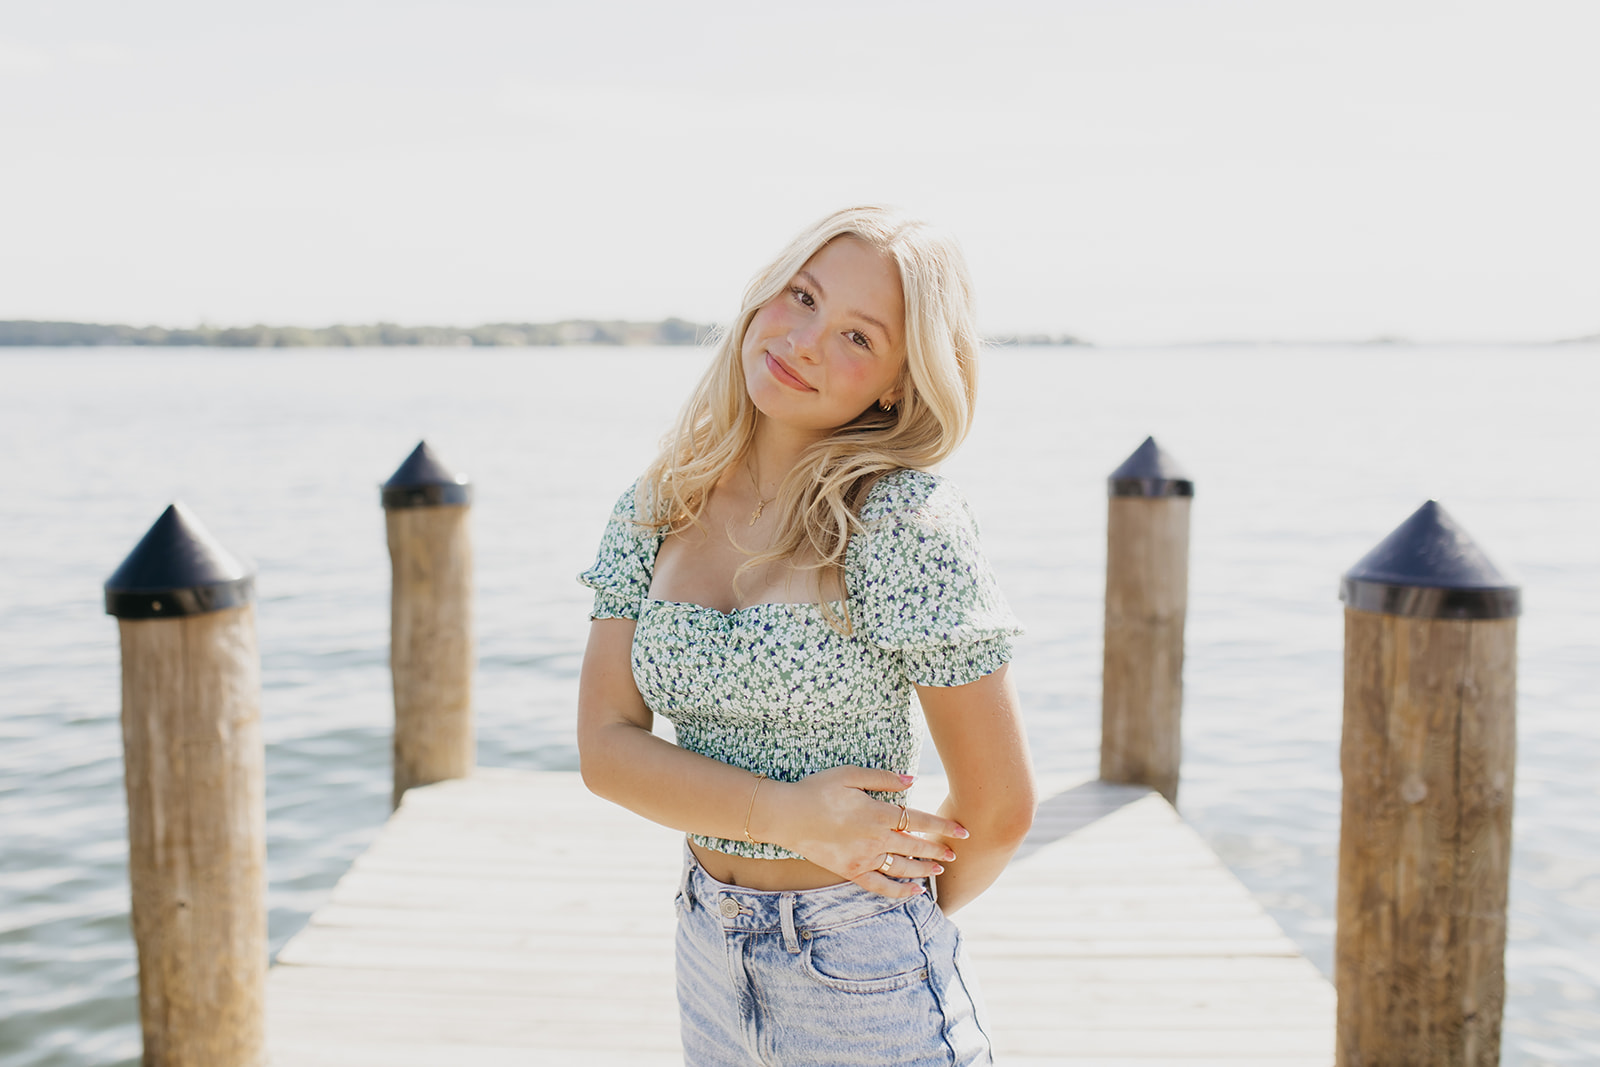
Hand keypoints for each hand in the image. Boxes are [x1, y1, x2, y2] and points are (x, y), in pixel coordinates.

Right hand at [761, 766, 967, 899]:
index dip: (943, 826)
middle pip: (915, 846)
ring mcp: (863, 858)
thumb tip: (912, 781)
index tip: (963, 831)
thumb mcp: (850, 775)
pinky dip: (899, 891)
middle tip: (956, 853)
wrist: (786, 816)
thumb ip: (883, 779)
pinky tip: (914, 893)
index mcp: (877, 813)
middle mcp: (875, 839)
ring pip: (902, 867)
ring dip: (924, 869)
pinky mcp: (851, 871)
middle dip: (938, 849)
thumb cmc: (817, 789)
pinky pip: (880, 886)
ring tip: (940, 870)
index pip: (919, 820)